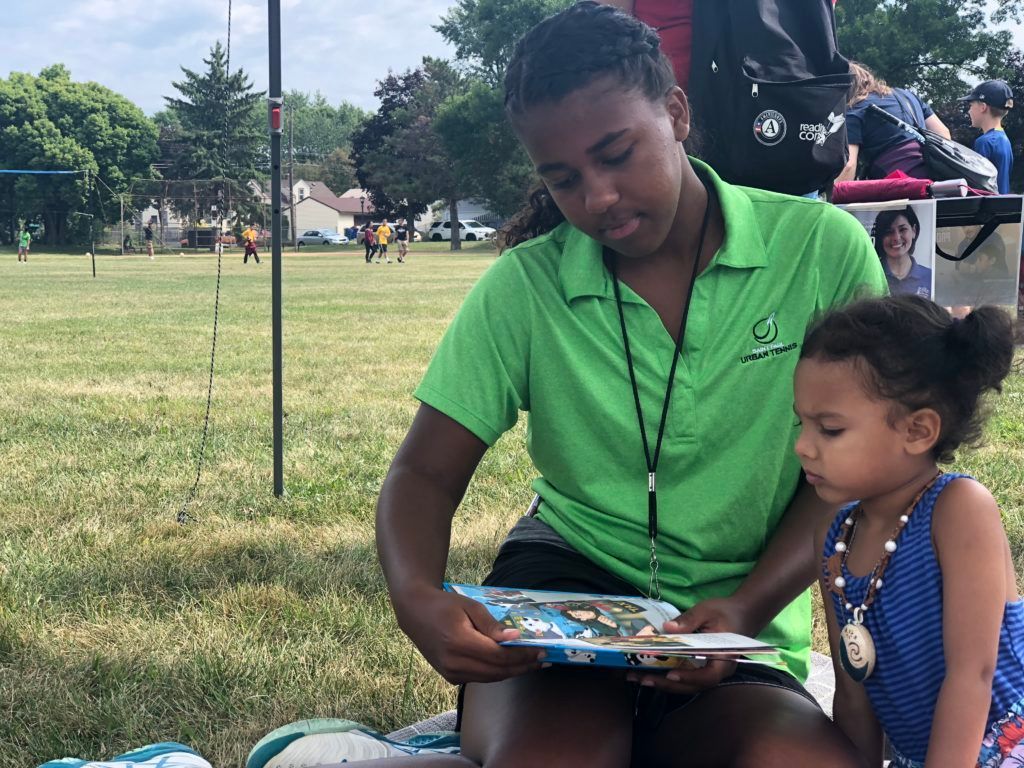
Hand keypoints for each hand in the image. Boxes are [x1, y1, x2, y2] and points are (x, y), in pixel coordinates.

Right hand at [393, 586, 545, 684]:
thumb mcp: (470, 607)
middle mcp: (454, 663)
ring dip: (513, 672)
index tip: (541, 650)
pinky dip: (498, 673)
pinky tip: (511, 665)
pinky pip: (480, 678)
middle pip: (497, 671)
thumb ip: (492, 626)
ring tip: (532, 663)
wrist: (415, 613)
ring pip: (490, 678)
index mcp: (459, 642)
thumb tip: (515, 640)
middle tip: (543, 659)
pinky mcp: (450, 677)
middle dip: (522, 666)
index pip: (498, 656)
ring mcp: (451, 673)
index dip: (522, 656)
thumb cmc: (445, 605)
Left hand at [625, 597, 749, 693]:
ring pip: (688, 684)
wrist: (742, 614)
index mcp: (724, 657)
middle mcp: (719, 670)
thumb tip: (667, 628)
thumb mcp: (706, 611)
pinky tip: (650, 672)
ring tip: (638, 678)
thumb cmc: (725, 611)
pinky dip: (668, 677)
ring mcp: (710, 671)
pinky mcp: (702, 668)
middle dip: (667, 685)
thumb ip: (688, 620)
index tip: (670, 675)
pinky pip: (686, 677)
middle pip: (693, 685)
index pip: (708, 675)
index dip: (689, 677)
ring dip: (664, 683)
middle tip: (642, 679)